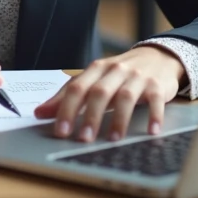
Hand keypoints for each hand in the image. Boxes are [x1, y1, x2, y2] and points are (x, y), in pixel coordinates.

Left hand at [34, 47, 184, 142]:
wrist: (158, 57)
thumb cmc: (120, 73)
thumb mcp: (94, 80)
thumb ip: (68, 96)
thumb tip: (39, 113)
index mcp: (96, 69)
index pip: (77, 88)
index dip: (67, 109)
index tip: (60, 131)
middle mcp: (115, 70)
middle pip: (99, 92)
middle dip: (90, 117)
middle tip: (83, 139)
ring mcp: (137, 77)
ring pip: (125, 97)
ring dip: (118, 119)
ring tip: (113, 140)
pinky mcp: (157, 85)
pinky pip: (155, 101)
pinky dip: (153, 116)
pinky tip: (151, 132)